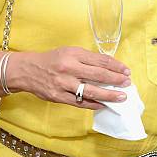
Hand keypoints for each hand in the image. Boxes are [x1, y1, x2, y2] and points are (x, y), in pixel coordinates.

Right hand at [8, 47, 130, 109]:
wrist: (28, 70)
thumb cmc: (53, 59)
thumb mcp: (70, 52)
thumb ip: (87, 59)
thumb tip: (109, 67)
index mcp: (74, 54)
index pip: (100, 60)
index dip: (116, 66)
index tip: (126, 70)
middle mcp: (69, 68)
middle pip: (98, 75)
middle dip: (116, 80)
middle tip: (128, 83)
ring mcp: (63, 83)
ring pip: (90, 91)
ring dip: (108, 95)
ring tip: (121, 97)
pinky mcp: (58, 97)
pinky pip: (79, 102)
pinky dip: (93, 104)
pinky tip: (103, 105)